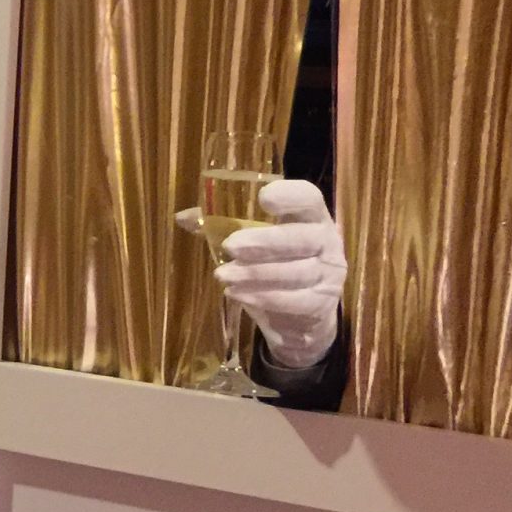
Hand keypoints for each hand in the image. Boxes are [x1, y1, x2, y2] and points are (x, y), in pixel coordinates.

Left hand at [180, 179, 346, 368]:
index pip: (309, 198)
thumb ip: (223, 226)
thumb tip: (183, 217)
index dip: (290, 196)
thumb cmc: (275, 263)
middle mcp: (326, 241)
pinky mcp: (322, 303)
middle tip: (230, 247)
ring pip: (296, 273)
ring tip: (223, 275)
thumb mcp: (254, 240)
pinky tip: (238, 294)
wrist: (301, 315)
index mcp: (310, 216)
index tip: (262, 198)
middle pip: (302, 238)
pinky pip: (295, 301)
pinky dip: (264, 298)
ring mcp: (328, 274)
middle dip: (265, 242)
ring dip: (256, 274)